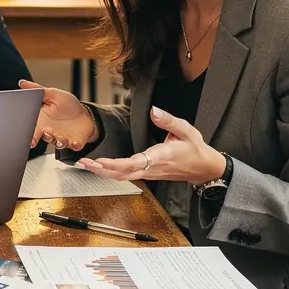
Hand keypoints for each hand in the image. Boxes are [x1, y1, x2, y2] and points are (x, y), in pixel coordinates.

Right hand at [21, 79, 98, 150]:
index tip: (31, 140)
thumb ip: (38, 90)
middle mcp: (51, 131)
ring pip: (58, 143)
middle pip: (45, 137)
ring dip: (58, 141)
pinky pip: (74, 146)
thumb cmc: (66, 105)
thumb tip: (22, 83)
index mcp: (43, 121)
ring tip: (61, 137)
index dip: (32, 136)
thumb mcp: (52, 94)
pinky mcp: (74, 142)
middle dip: (46, 136)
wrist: (85, 114)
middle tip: (47, 131)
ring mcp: (63, 138)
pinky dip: (74, 145)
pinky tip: (74, 142)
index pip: (34, 129)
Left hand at [76, 107, 225, 184]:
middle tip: (83, 163)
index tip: (100, 161)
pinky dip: (111, 172)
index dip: (115, 164)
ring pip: (123, 176)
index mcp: (160, 157)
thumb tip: (153, 111)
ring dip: (103, 172)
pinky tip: (100, 167)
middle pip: (123, 173)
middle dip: (101, 169)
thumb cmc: (195, 150)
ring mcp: (149, 173)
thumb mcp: (187, 130)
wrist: (204, 169)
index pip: (134, 163)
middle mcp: (152, 168)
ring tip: (85, 164)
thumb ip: (169, 120)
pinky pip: (126, 175)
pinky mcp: (148, 174)